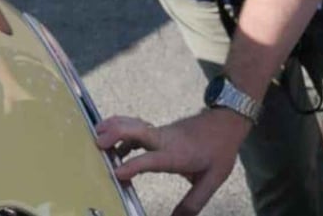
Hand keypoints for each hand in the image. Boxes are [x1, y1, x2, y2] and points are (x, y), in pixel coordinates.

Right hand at [95, 108, 251, 215]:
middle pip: (137, 130)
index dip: (133, 165)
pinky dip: (122, 133)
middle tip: (97, 143)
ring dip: (115, 128)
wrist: (227, 121)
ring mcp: (161, 132)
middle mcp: (165, 139)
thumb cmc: (220, 150)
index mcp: (177, 153)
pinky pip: (137, 128)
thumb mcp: (213, 179)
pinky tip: (114, 147)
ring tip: (95, 136)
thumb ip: (193, 202)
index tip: (116, 173)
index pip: (151, 159)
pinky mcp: (159, 130)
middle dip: (116, 134)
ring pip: (134, 124)